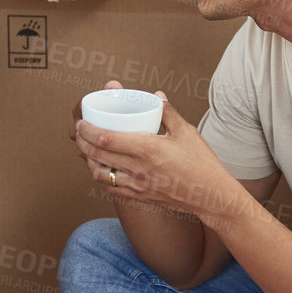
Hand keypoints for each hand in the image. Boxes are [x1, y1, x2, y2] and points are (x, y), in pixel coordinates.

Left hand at [73, 87, 238, 222]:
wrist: (211, 196)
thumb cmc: (201, 162)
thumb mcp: (186, 132)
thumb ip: (168, 112)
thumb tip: (156, 96)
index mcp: (147, 149)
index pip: (106, 139)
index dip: (88, 131)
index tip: (82, 123)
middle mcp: (138, 169)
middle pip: (97, 156)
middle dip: (82, 143)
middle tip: (80, 133)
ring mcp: (138, 185)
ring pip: (101, 175)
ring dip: (90, 161)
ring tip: (89, 150)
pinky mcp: (140, 196)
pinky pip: (113, 187)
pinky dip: (105, 177)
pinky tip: (107, 168)